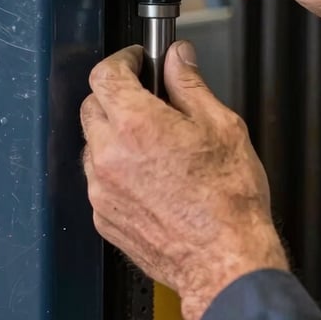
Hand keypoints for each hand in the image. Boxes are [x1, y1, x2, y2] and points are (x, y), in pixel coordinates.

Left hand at [81, 42, 287, 319]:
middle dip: (116, 95)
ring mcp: (102, 190)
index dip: (121, 60)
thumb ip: (190, 85)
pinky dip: (115, 169)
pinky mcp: (103, 218)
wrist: (225, 262)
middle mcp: (110, 156)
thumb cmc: (229, 201)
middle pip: (92, 106)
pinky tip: (149, 175)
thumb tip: (177, 57)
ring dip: (113, 133)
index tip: (136, 60)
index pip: (105, 74)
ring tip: (152, 142)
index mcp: (137, 126)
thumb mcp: (221, 126)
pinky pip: (98, 180)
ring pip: (92, 144)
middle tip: (147, 97)